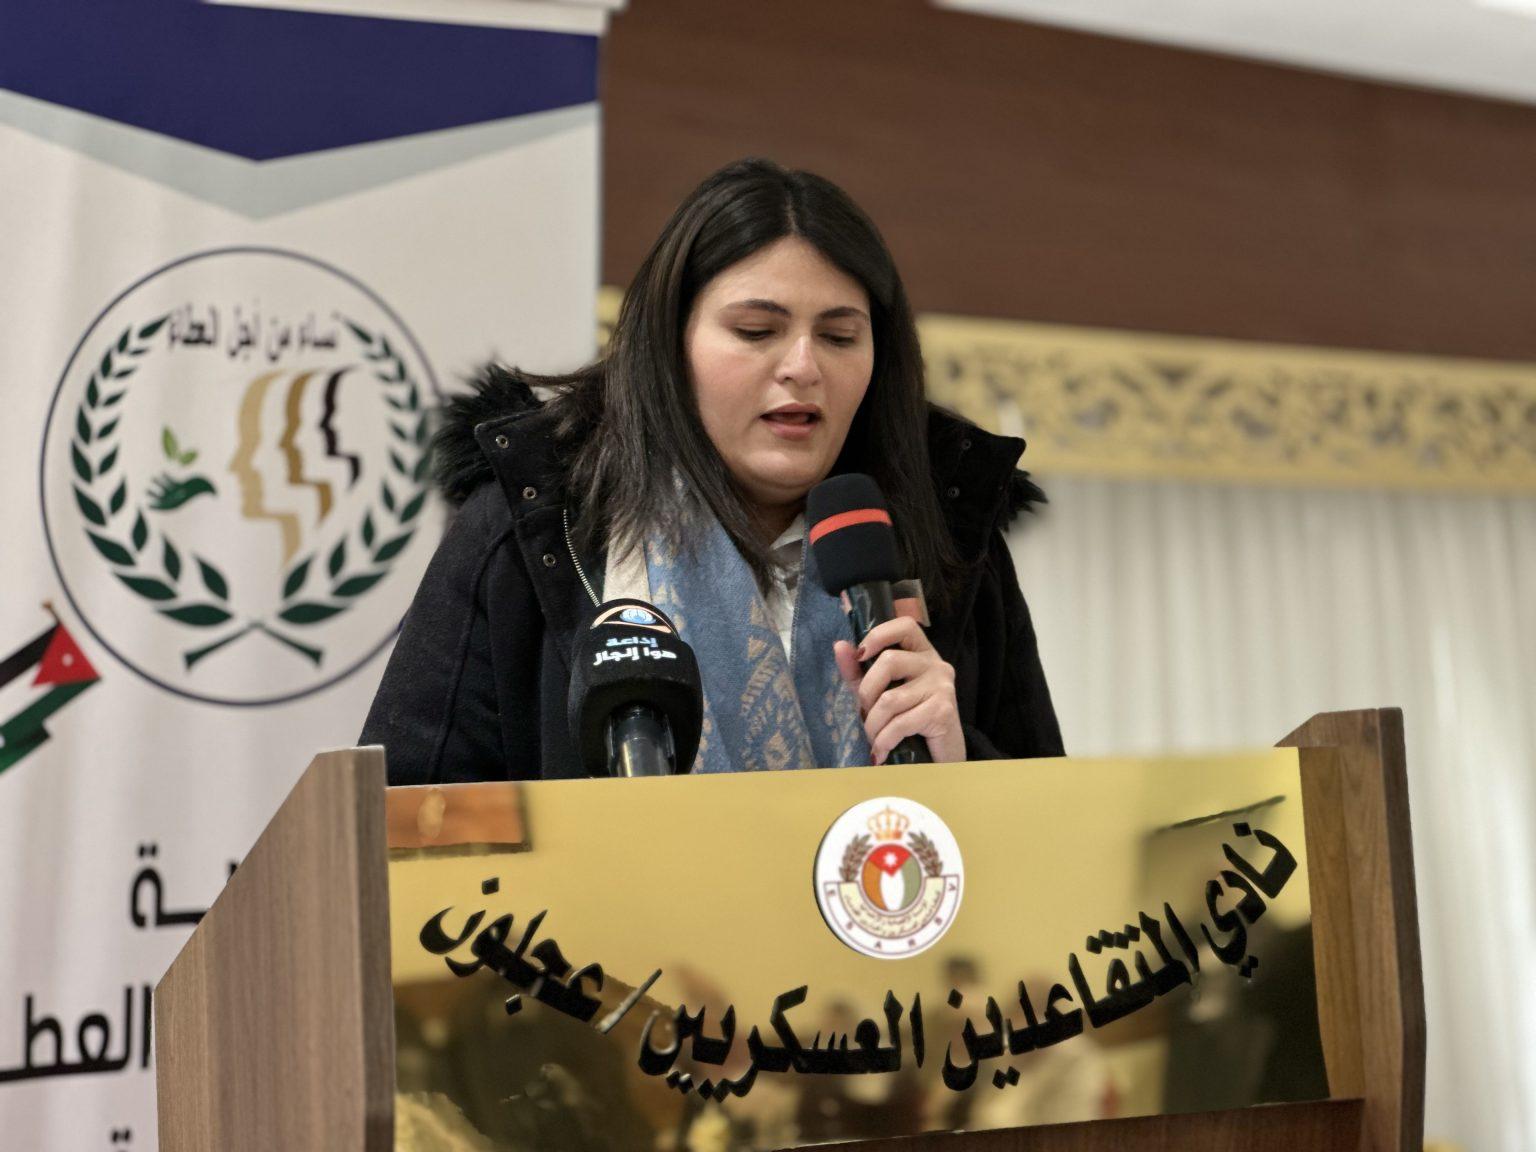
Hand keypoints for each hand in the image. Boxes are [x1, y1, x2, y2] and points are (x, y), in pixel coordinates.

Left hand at [834, 617, 966, 764]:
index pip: (905, 625)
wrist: (940, 758)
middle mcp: (935, 664)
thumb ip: (858, 671)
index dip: (879, 635)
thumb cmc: (908, 721)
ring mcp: (942, 686)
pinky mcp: (943, 711)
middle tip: (864, 714)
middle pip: (889, 661)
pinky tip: (880, 752)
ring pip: (890, 699)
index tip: (860, 655)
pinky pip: (900, 723)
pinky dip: (884, 741)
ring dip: (873, 726)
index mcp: (921, 653)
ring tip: (872, 739)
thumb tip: (839, 646)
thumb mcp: (878, 692)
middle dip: (866, 693)